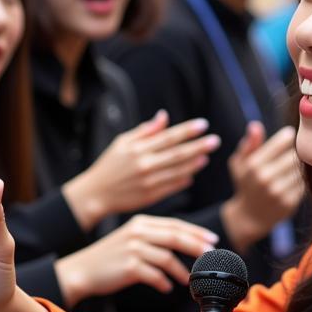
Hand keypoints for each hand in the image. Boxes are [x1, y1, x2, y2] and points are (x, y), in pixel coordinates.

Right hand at [54, 215, 217, 303]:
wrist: (81, 270)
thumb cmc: (110, 257)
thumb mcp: (130, 238)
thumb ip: (153, 236)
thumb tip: (183, 243)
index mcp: (140, 223)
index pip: (174, 224)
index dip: (195, 232)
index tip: (212, 239)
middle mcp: (137, 233)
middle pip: (175, 237)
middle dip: (196, 246)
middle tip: (211, 256)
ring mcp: (133, 249)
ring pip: (167, 258)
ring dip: (181, 271)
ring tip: (188, 280)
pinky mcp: (129, 267)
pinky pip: (155, 275)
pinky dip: (164, 282)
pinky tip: (167, 288)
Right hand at [63, 111, 219, 229]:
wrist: (96, 194)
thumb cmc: (109, 165)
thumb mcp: (122, 143)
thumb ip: (144, 131)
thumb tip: (164, 116)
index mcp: (138, 149)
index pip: (168, 137)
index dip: (187, 130)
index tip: (203, 124)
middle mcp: (145, 164)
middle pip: (177, 153)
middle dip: (198, 146)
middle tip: (215, 140)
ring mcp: (148, 181)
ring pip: (177, 171)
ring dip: (193, 164)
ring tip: (206, 157)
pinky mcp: (150, 196)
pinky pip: (171, 187)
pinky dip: (182, 181)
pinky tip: (192, 175)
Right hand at [220, 123, 302, 252]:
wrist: (250, 217)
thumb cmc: (246, 183)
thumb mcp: (239, 163)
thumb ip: (249, 144)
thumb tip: (255, 125)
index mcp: (254, 165)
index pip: (284, 141)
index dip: (289, 136)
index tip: (289, 136)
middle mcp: (266, 178)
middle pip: (296, 154)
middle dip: (298, 150)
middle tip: (298, 149)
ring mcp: (278, 192)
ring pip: (302, 169)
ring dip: (302, 165)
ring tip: (297, 164)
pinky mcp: (290, 203)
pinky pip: (304, 184)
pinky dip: (302, 180)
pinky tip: (295, 179)